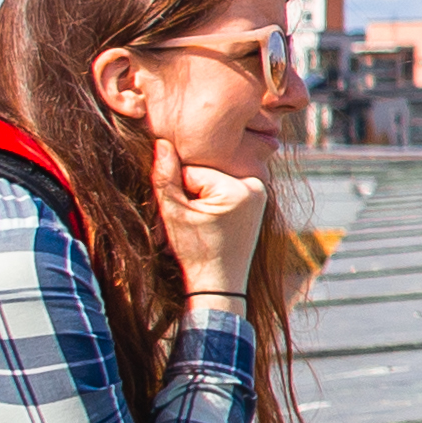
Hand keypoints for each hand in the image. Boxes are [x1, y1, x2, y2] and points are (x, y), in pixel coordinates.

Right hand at [155, 135, 270, 301]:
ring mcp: (260, 189)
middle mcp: (255, 184)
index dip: (179, 190)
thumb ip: (166, 175)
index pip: (192, 169)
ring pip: (214, 176)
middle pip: (205, 169)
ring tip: (204, 220)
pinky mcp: (258, 195)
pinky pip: (225, 184)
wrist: (221, 281)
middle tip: (195, 219)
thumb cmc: (196, 250)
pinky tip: (214, 217)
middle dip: (192, 189)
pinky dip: (215, 196)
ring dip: (202, 191)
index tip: (185, 214)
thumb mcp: (174, 213)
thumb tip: (161, 141)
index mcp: (237, 188)